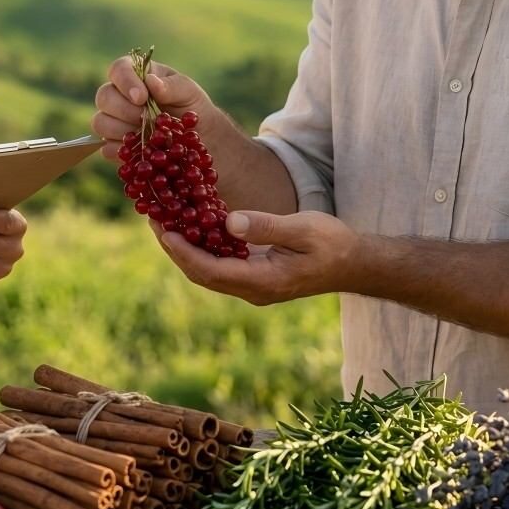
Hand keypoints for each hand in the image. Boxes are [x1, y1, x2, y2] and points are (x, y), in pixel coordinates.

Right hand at [92, 55, 212, 160]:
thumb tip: (150, 81)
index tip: (141, 97)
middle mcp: (120, 96)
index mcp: (137, 76)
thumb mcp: (190, 93)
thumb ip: (172, 86)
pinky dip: (124, 151)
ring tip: (147, 136)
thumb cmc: (194, 109)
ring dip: (122, 131)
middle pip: (103, 96)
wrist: (200, 141)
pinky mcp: (115, 147)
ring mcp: (115, 122)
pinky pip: (106, 149)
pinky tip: (143, 151)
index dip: (125, 82)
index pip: (119, 69)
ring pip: (100, 123)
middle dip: (124, 109)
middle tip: (146, 119)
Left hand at [154, 210, 363, 305]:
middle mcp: (253, 290)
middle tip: (154, 218)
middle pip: (201, 274)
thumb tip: (228, 222)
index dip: (183, 252)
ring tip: (165, 219)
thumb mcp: (304, 228)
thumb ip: (266, 226)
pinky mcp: (255, 278)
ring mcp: (253, 287)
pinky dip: (202, 248)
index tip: (163, 230)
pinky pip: (219, 266)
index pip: (211, 271)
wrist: (355, 265)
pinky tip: (192, 225)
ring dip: (185, 249)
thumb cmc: (334, 244)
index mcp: (263, 281)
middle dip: (175, 249)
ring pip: (207, 272)